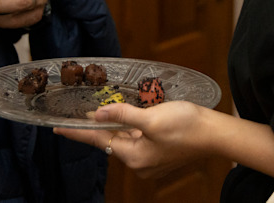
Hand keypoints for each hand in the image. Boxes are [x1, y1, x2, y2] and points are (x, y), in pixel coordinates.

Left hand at [54, 101, 208, 178]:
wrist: (216, 134)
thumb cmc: (187, 126)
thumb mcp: (151, 118)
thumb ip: (123, 116)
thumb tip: (98, 114)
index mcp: (134, 157)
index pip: (98, 141)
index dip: (77, 132)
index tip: (57, 129)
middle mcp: (140, 163)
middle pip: (111, 140)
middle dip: (99, 125)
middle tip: (83, 111)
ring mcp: (152, 160)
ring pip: (126, 138)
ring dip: (117, 124)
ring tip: (106, 110)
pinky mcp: (161, 153)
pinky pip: (139, 139)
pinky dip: (131, 127)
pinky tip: (130, 116)